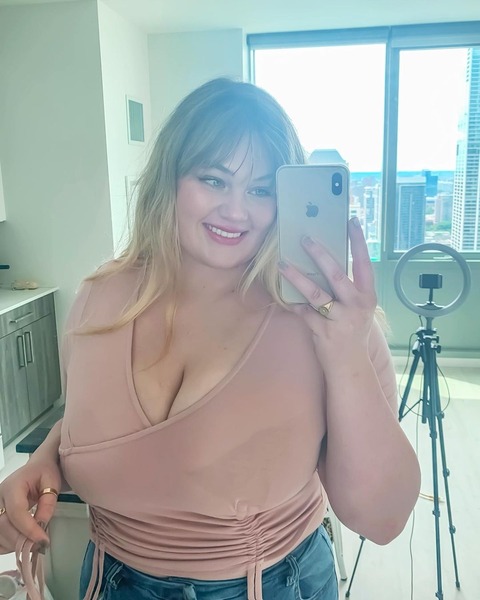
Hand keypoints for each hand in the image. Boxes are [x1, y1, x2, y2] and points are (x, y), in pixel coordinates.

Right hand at [0, 456, 61, 552]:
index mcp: (13, 486)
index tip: (43, 540)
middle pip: (4, 524)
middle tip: (39, 546)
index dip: (28, 528)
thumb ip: (48, 503)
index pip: (16, 511)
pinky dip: (6, 543)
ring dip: (14, 543)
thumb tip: (42, 524)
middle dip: (21, 539)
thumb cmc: (45, 473)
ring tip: (33, 544)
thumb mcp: (52, 483)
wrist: (37, 467)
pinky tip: (20, 543)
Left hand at [278, 217, 376, 354]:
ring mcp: (340, 320)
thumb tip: (327, 262)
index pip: (364, 264)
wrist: (351, 366)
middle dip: (319, 254)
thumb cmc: (353, 332)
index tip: (352, 221)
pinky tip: (280, 293)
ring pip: (315, 293)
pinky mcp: (323, 331)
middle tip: (305, 238)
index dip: (358, 242)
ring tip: (283, 264)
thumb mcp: (359, 309)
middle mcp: (356, 306)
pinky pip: (303, 312)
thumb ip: (349, 289)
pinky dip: (292, 303)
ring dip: (297, 277)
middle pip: (336, 275)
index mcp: (367, 297)